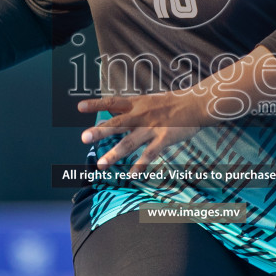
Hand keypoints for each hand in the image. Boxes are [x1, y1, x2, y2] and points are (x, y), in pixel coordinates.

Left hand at [77, 90, 211, 173]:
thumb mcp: (146, 100)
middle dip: (100, 131)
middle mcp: (141, 115)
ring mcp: (152, 128)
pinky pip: (150, 154)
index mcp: (136, 104)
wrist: (196, 104)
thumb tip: (106, 112)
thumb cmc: (169, 103)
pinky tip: (131, 175)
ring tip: (101, 165)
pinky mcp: (164, 138)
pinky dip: (141, 165)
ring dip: (114, 154)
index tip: (79, 107)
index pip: (112, 102)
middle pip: (117, 124)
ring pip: (130, 143)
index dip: (96, 104)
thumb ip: (127, 107)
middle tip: (84, 138)